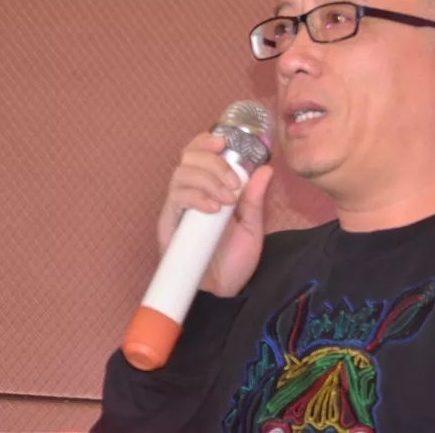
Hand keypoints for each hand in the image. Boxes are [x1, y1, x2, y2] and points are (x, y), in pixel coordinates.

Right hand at [156, 132, 274, 297]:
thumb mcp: (252, 227)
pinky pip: (175, 200)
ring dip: (206, 179)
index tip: (224, 141)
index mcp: (209, 188)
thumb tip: (265, 169)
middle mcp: (191, 194)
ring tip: (226, 199)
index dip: (206, 141)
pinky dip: (195, 197)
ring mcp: (178, 209)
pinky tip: (212, 209)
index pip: (199, 153)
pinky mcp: (168, 225)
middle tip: (233, 183)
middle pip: (188, 158)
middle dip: (213, 163)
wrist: (222, 293)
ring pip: (181, 174)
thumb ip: (255, 199)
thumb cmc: (234, 260)